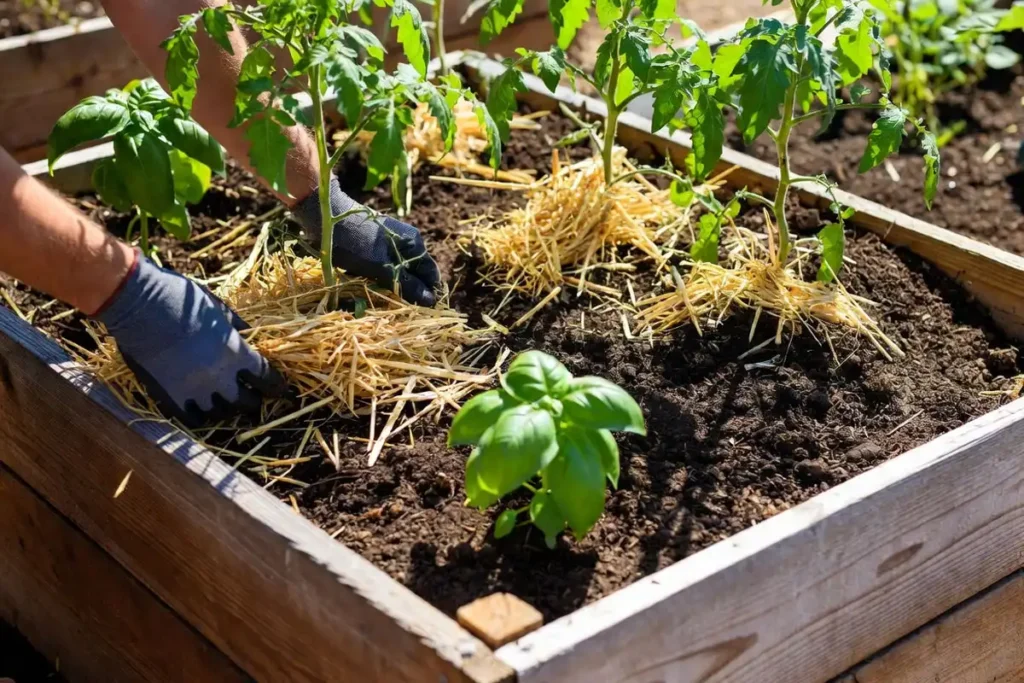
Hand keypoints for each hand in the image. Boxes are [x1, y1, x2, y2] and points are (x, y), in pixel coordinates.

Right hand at [94, 252, 286, 426]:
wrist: (139, 304)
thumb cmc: (182, 299)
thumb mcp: (221, 310)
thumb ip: (240, 331)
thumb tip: (256, 341)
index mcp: (236, 354)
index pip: (268, 380)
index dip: (277, 387)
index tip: (282, 391)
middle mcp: (219, 377)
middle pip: (247, 403)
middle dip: (253, 401)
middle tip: (253, 397)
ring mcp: (194, 391)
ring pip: (221, 414)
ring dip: (228, 409)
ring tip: (228, 403)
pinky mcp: (169, 397)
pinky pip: (193, 420)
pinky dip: (202, 417)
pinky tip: (204, 410)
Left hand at [294, 175, 440, 306]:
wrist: (325, 215)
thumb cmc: (354, 243)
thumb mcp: (382, 269)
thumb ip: (407, 285)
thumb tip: (431, 301)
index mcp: (415, 245)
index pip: (431, 275)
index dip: (426, 294)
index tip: (414, 310)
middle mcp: (407, 241)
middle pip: (414, 274)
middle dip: (403, 289)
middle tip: (387, 299)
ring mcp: (391, 240)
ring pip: (396, 271)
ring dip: (386, 282)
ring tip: (369, 284)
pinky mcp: (375, 242)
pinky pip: (382, 264)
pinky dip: (373, 273)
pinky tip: (359, 274)